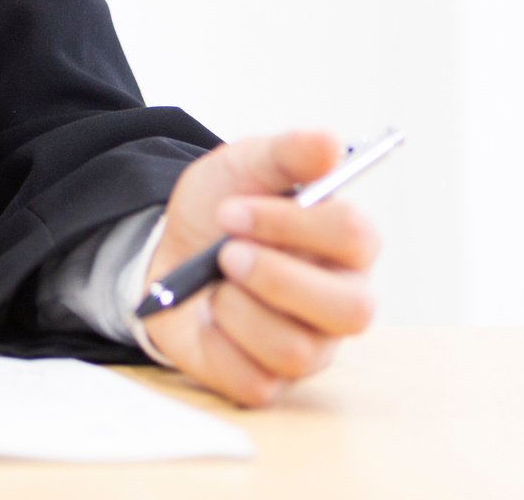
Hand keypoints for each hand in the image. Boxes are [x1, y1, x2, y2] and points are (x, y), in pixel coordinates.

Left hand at [140, 129, 380, 407]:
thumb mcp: (245, 166)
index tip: (232, 209)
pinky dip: (217, 344)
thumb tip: (329, 142)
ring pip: (296, 349)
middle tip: (225, 254)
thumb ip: (286, 154)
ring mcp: (311, 346)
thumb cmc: (222, 210)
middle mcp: (341, 300)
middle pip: (351, 311)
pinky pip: (255, 380)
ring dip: (239, 309)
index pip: (355, 237)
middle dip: (276, 277)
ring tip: (213, 282)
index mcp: (348, 244)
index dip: (291, 223)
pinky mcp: (268, 380)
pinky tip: (208, 318)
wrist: (167, 250)